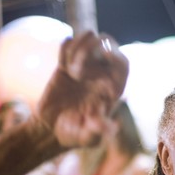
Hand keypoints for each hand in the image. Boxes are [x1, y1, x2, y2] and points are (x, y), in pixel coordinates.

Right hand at [37, 31, 128, 148]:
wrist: (51, 129)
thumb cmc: (75, 135)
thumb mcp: (88, 137)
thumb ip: (99, 131)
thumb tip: (114, 126)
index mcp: (113, 87)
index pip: (122, 63)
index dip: (115, 56)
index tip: (102, 56)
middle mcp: (102, 73)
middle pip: (107, 42)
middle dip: (92, 48)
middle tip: (77, 69)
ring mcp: (84, 65)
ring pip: (88, 37)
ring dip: (78, 47)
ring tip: (70, 69)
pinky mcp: (65, 63)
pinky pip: (68, 43)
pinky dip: (65, 48)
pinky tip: (62, 65)